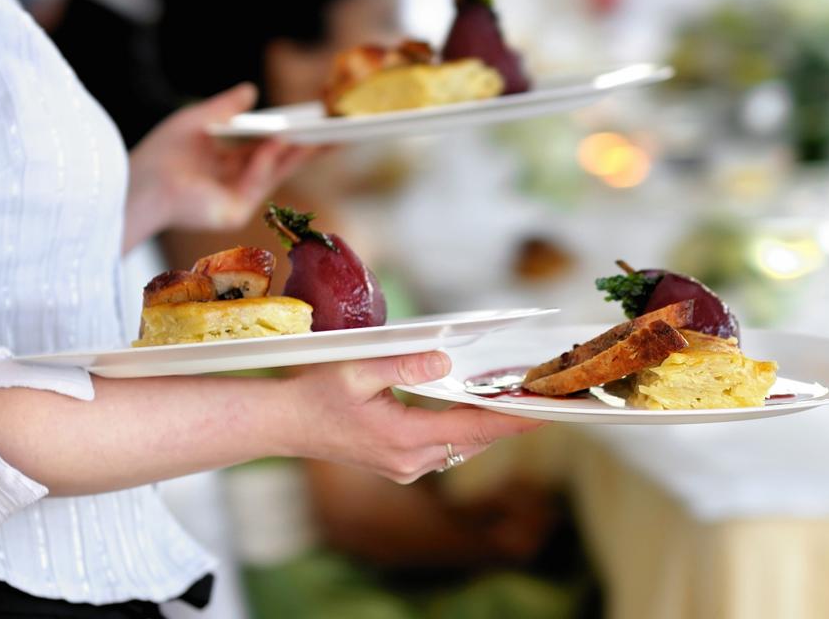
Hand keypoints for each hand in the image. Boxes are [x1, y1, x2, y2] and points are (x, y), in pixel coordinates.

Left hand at [123, 84, 311, 250]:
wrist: (139, 185)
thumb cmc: (160, 154)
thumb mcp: (197, 120)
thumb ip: (225, 106)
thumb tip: (252, 89)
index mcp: (225, 163)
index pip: (266, 148)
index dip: (291, 135)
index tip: (316, 123)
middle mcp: (234, 182)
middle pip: (279, 162)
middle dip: (309, 147)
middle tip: (338, 131)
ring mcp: (237, 198)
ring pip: (276, 172)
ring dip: (299, 152)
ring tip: (322, 131)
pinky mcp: (234, 211)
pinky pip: (258, 182)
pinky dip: (269, 160)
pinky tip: (282, 139)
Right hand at [279, 352, 545, 483]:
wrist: (283, 425)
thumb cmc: (314, 393)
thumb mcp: (356, 370)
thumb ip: (403, 364)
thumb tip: (444, 360)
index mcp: (403, 437)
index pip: (474, 427)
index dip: (513, 418)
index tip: (545, 409)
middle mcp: (410, 461)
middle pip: (475, 439)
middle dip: (508, 420)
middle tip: (542, 397)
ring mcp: (405, 468)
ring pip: (462, 447)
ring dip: (487, 426)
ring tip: (517, 401)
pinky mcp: (399, 466)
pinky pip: (445, 450)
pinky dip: (464, 431)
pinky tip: (474, 411)